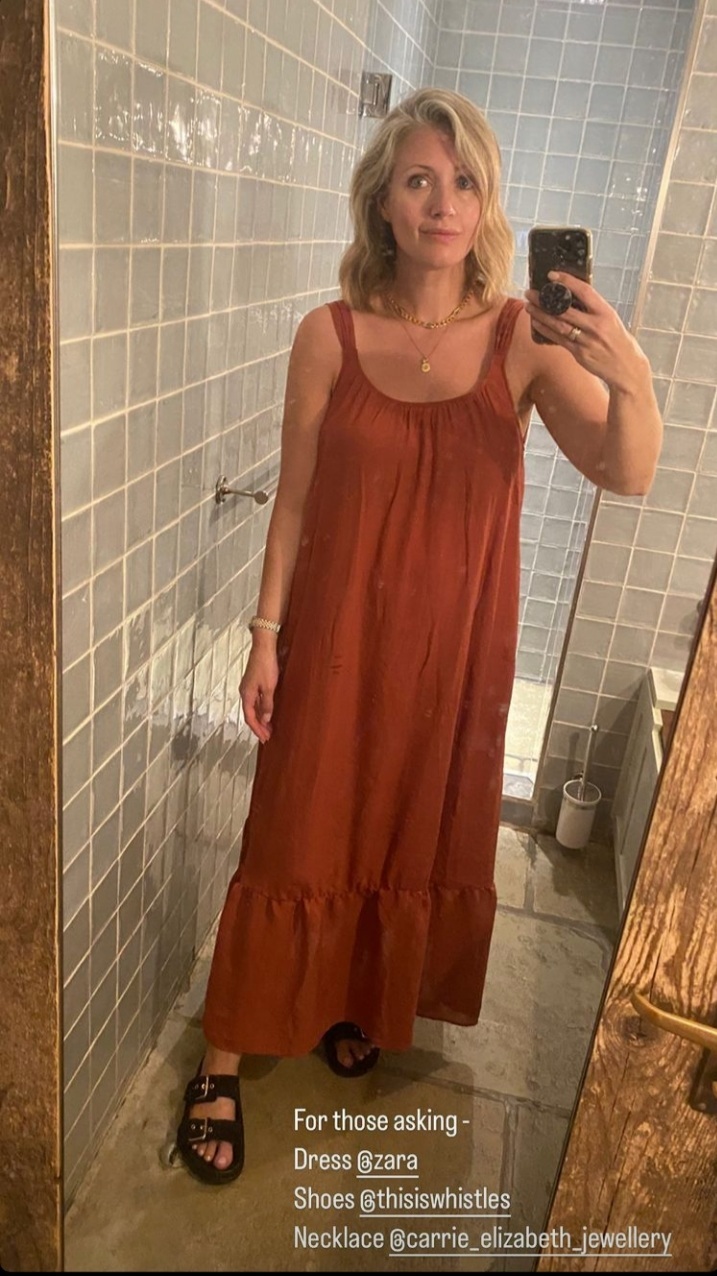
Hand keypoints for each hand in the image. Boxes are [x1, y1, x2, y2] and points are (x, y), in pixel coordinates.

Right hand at [239, 646, 278, 743]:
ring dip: (260, 719)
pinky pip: (255, 701)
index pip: (249, 718)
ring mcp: (248, 687)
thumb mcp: (269, 687)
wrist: (263, 647)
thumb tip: (266, 719)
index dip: (257, 730)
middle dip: (258, 727)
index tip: (264, 738)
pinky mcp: (253, 683)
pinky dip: (261, 709)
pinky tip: (267, 713)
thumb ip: (267, 704)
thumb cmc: (266, 665)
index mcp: (246, 695)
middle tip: (267, 737)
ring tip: (269, 728)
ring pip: (253, 708)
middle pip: (250, 714)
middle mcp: (245, 692)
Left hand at [524, 272, 650, 393]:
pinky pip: (559, 340)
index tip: (552, 275)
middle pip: (565, 310)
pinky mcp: (580, 354)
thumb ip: (593, 309)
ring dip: (540, 315)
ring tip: (528, 306)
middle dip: (544, 300)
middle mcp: (596, 325)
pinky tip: (536, 323)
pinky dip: (545, 330)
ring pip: (558, 325)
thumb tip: (571, 296)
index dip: (567, 281)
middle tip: (530, 293)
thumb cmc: (618, 340)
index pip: (584, 291)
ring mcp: (587, 341)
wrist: (627, 367)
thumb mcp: (611, 319)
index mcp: (606, 312)